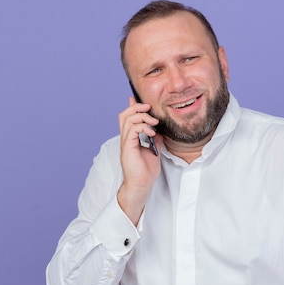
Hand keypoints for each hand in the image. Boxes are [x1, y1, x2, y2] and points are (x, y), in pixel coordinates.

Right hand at [117, 97, 161, 224]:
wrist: (141, 184)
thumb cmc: (145, 172)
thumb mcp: (154, 151)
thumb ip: (155, 140)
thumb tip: (159, 131)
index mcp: (130, 139)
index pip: (127, 118)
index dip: (132, 107)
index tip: (138, 100)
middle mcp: (126, 139)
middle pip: (124, 115)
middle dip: (136, 107)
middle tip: (148, 108)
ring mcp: (126, 142)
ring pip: (127, 119)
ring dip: (142, 116)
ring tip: (154, 122)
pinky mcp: (128, 147)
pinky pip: (132, 129)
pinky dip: (142, 126)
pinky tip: (151, 132)